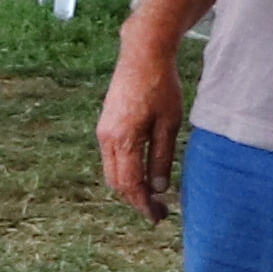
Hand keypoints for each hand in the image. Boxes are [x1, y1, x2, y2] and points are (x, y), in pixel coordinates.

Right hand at [98, 38, 185, 217]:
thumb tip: (159, 188)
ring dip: (129, 187)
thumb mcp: (169, 124)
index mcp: (124, 139)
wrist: (142, 54)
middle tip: (158, 211)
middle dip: (136, 200)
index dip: (143, 205)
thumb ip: (161, 157)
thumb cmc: (161, 85)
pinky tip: (142, 173)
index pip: (130, 184)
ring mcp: (103, 131)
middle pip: (116, 183)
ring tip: (152, 195)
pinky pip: (111, 158)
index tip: (158, 217)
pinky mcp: (105, 125)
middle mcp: (107, 138)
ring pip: (112, 172)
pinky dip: (124, 172)